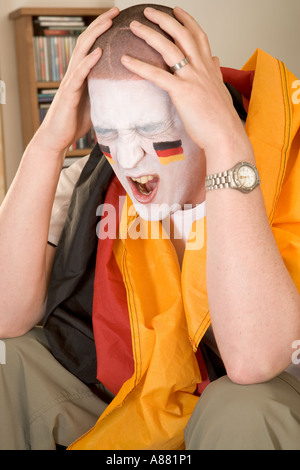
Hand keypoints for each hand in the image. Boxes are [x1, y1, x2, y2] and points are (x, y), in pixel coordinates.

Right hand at [36, 7, 119, 153]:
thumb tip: (128, 93)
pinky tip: (98, 51)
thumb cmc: (76, 122)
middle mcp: (75, 73)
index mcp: (83, 75)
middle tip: (116, 10)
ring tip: (109, 22)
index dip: (104, 31)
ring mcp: (71, 81)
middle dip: (101, 24)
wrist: (58, 138)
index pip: (93, 46)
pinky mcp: (69, 93)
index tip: (119, 18)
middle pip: (88, 41)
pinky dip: (88, 61)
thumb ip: (107, 93)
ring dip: (96, 35)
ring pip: (82, 52)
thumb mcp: (97, 104)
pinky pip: (79, 74)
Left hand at [121, 7, 250, 158]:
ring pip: (168, 48)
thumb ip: (216, 73)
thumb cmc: (221, 119)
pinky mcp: (181, 92)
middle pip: (182, 34)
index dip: (187, 21)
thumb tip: (216, 60)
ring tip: (134, 26)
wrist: (225, 135)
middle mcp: (201, 68)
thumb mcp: (221, 90)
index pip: (198, 36)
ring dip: (149, 34)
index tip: (176, 11)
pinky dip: (139, 66)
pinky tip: (126, 60)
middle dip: (164, 19)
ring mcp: (192, 78)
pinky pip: (157, 75)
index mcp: (210, 67)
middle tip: (148, 11)